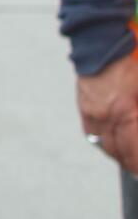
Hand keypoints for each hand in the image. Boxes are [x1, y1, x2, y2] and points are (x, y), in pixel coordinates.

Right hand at [78, 54, 137, 173]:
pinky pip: (93, 135)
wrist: (100, 47)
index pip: (133, 148)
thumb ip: (137, 113)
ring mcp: (93, 114)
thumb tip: (136, 126)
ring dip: (119, 156)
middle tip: (137, 170)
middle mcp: (107, 117)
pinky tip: (112, 148)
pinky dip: (104, 145)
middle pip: (120, 151)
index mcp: (125, 112)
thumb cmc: (128, 64)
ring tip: (128, 162)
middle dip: (131, 163)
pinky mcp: (85, 109)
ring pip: (105, 146)